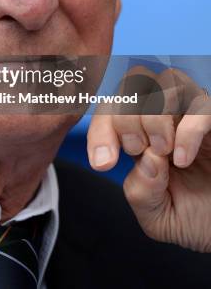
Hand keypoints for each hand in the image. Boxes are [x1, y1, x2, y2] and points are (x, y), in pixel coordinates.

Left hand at [87, 66, 210, 251]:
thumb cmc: (197, 220)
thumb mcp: (158, 217)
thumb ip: (141, 192)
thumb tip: (147, 159)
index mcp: (143, 134)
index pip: (112, 107)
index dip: (100, 128)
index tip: (103, 163)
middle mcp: (168, 117)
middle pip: (135, 81)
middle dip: (126, 116)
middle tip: (137, 151)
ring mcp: (194, 115)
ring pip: (166, 80)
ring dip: (155, 115)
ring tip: (163, 152)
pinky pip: (201, 104)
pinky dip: (187, 129)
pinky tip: (183, 159)